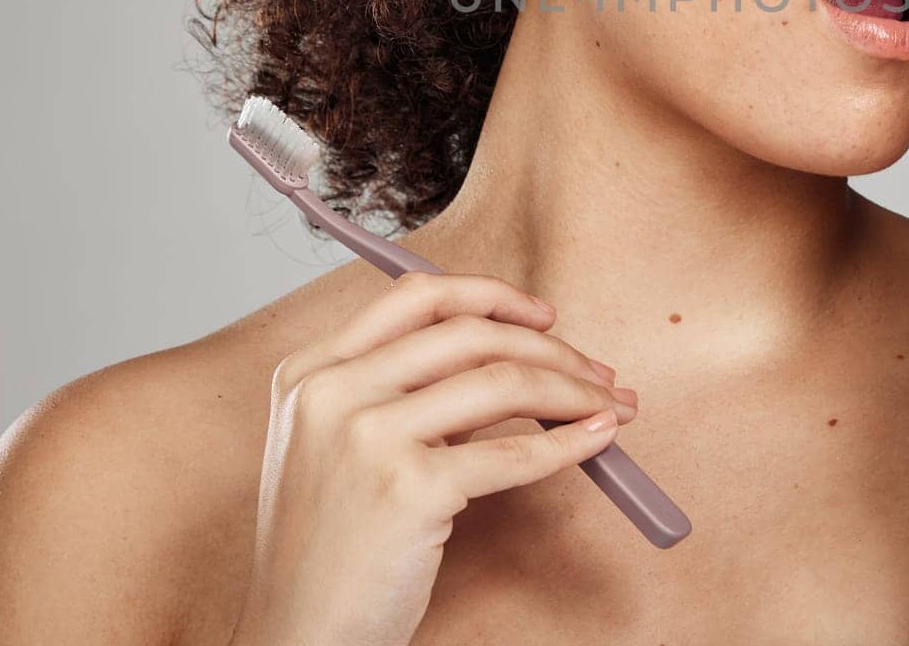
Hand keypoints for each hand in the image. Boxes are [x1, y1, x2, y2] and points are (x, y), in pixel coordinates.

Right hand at [228, 271, 638, 645]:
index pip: (417, 297)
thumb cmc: (330, 549)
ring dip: (574, 389)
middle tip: (598, 371)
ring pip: (502, 381)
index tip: (543, 317)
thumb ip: (400, 394)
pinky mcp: (407, 488)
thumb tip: (511, 360)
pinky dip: (568, 442)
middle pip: (470, 334)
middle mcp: (333, 390)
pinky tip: (596, 440)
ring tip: (611, 405)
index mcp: (312, 370)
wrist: (297, 635)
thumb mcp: (338, 447)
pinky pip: (513, 452)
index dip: (492, 296)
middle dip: (551, 348)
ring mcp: (366, 436)